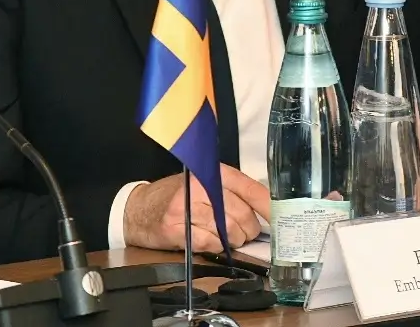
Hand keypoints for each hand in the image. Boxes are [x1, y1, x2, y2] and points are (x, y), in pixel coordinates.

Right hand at [123, 165, 271, 250]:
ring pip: (227, 230)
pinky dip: (215, 247)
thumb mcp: (206, 183)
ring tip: (229, 237)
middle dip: (249, 229)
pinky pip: (209, 243)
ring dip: (234, 240)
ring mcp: (187, 208)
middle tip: (246, 233)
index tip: (280, 219)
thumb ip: (233, 192)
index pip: (250, 188)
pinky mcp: (176, 229)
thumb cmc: (178, 196)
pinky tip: (210, 241)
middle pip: (241, 214)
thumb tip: (266, 210)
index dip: (268, 207)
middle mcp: (202, 186)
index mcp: (214, 172)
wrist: (138, 209)